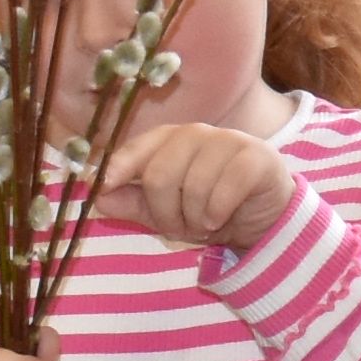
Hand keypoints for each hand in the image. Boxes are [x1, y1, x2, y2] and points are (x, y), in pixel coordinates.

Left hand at [92, 119, 295, 254]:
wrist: (265, 219)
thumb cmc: (210, 210)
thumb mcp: (167, 213)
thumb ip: (133, 203)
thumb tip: (96, 198)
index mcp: (172, 140)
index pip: (138, 147)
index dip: (119, 166)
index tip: (104, 186)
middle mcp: (198, 133)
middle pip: (160, 173)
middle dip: (165, 212)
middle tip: (180, 227)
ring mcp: (230, 141)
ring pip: (193, 185)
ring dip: (195, 218)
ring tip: (206, 223)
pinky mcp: (257, 157)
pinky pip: (225, 188)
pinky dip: (217, 212)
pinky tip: (221, 219)